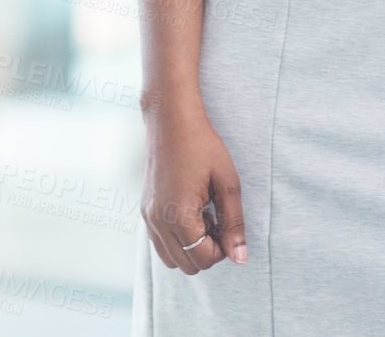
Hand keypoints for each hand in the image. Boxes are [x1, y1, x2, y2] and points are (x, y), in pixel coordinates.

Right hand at [140, 101, 246, 270]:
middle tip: (218, 220)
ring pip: (171, 259)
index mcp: (178, 215)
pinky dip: (178, 239)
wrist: (171, 119)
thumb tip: (240, 258)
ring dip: (191, 247)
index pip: (203, 259)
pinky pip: (161, 244)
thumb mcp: (227, 181)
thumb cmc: (202, 145)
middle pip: (187, 265)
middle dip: (207, 250)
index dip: (222, 248)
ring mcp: (148, 218)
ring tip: (205, 216)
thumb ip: (234, 222)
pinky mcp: (145, 211)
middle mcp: (157, 222)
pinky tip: (191, 211)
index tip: (228, 223)